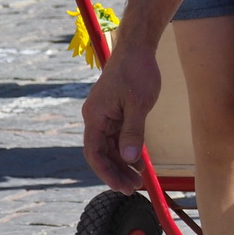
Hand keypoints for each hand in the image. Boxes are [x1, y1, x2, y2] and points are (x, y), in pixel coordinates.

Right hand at [82, 41, 160, 194]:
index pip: (94, 153)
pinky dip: (127, 148)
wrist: (138, 46)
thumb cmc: (137, 70)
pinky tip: (138, 161)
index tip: (120, 187)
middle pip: (102, 152)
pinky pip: (117, 136)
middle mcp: (95, 117)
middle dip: (116, 171)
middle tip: (133, 188)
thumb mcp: (139, 103)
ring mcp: (104, 114)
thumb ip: (133, 132)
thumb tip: (129, 159)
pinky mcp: (114, 111)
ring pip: (110, 146)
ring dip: (122, 162)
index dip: (106, 172)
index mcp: (95, 116)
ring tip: (138, 179)